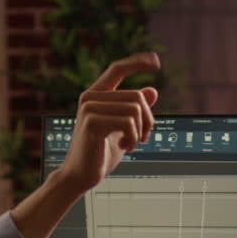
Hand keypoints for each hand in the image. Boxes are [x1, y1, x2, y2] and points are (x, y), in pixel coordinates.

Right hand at [54, 51, 160, 192]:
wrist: (80, 175)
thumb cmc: (100, 153)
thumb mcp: (124, 129)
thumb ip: (135, 110)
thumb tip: (152, 91)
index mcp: (97, 95)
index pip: (118, 69)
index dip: (137, 63)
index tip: (156, 62)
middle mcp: (90, 97)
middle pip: (137, 96)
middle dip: (148, 120)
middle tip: (143, 139)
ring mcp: (89, 108)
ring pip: (135, 109)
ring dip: (140, 131)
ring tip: (131, 144)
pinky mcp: (91, 122)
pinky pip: (128, 123)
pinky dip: (133, 138)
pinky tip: (124, 147)